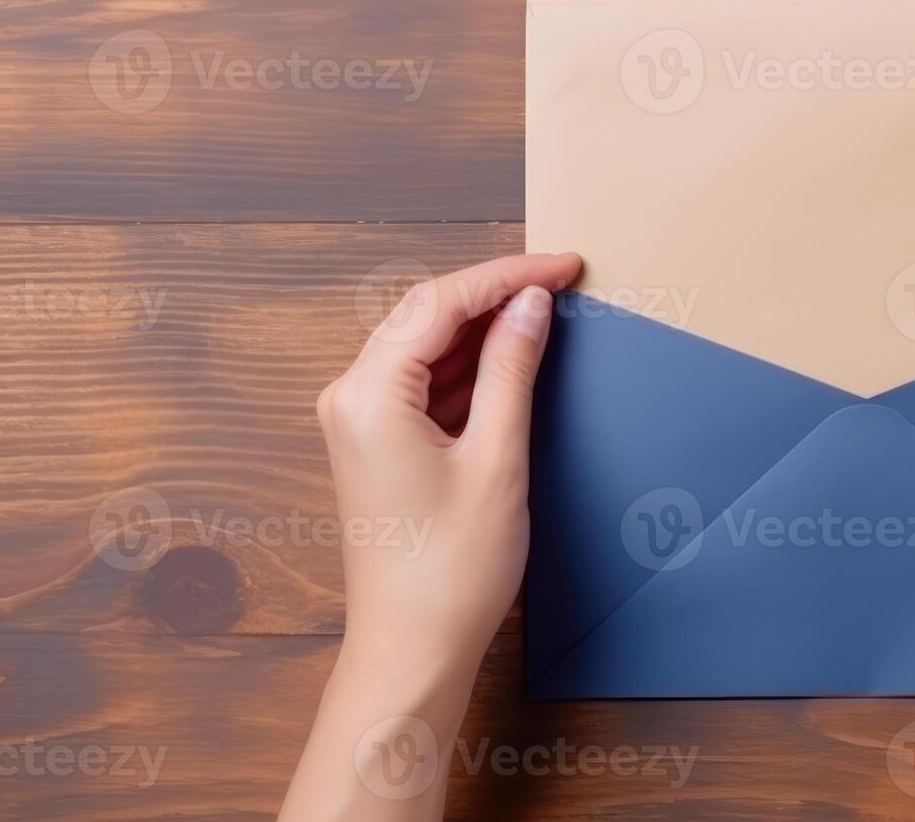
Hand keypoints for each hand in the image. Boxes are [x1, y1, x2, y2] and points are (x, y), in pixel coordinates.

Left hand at [317, 252, 580, 670]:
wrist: (413, 647)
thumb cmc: (450, 569)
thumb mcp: (497, 457)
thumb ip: (511, 370)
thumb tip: (531, 306)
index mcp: (368, 395)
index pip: (441, 302)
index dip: (508, 274)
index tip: (564, 265)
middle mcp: (350, 398)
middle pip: (427, 314)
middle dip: (495, 291)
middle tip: (562, 279)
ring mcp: (358, 421)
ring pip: (425, 345)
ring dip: (483, 327)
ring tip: (547, 313)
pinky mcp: (375, 443)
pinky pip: (421, 381)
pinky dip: (468, 365)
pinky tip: (512, 360)